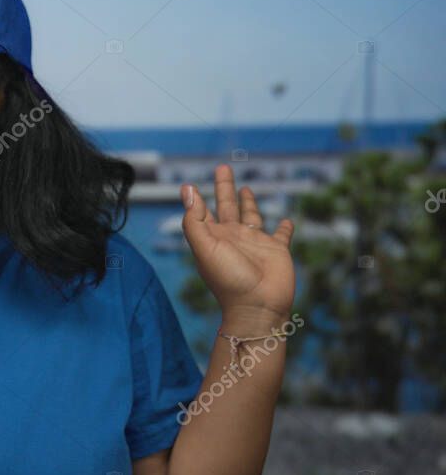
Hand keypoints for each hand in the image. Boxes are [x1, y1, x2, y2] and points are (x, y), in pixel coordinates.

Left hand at [181, 165, 295, 326]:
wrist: (258, 306)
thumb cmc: (229, 279)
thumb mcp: (204, 247)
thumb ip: (194, 220)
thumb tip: (187, 190)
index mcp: (213, 237)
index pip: (202, 212)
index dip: (196, 198)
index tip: (190, 184)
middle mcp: (233, 237)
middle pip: (227, 205)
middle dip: (224, 187)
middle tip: (223, 168)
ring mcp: (255, 243)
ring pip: (252, 216)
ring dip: (249, 203)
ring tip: (246, 189)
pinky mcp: (277, 250)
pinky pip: (282, 235)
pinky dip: (285, 227)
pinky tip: (286, 220)